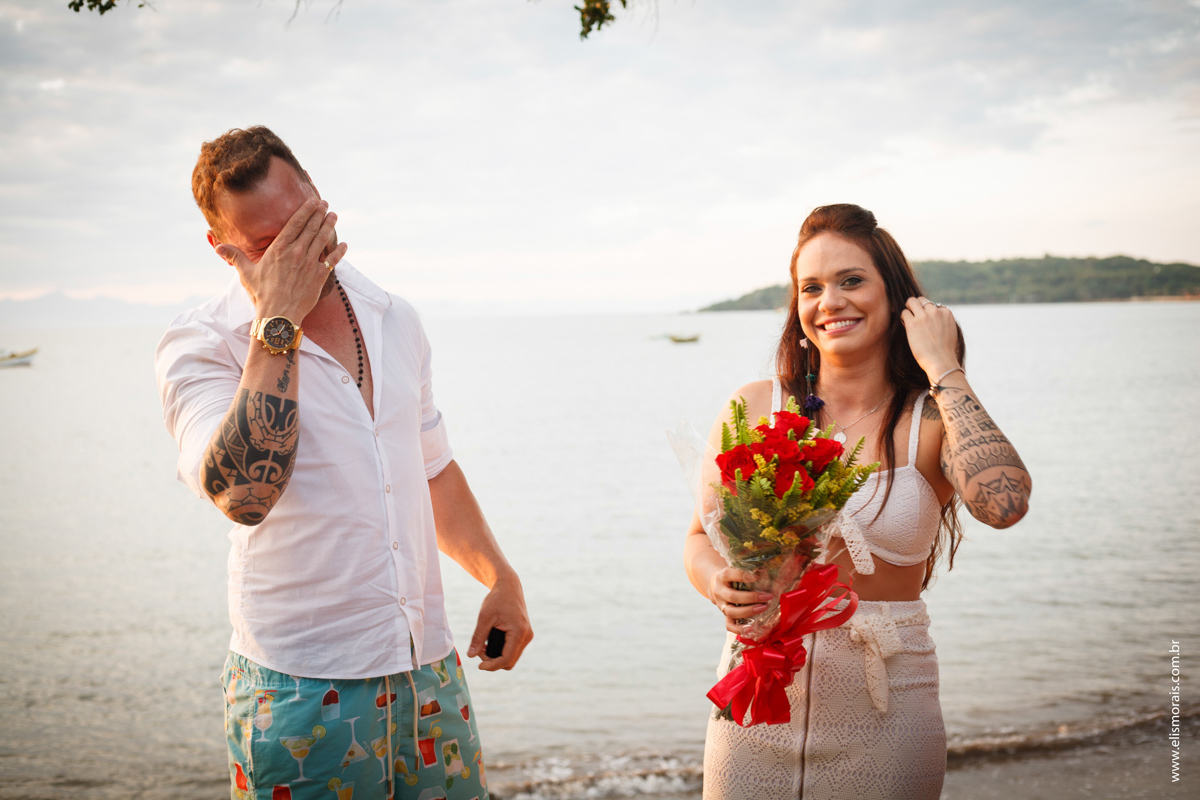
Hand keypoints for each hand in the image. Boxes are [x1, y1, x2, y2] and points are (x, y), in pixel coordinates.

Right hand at [215, 198, 348, 320]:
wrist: (278, 315)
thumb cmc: (261, 294)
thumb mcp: (246, 273)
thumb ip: (235, 256)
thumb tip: (217, 246)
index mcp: (279, 249)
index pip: (295, 224)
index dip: (306, 210)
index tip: (313, 201)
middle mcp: (296, 253)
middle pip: (311, 228)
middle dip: (319, 214)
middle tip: (325, 204)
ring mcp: (309, 264)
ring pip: (322, 240)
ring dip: (328, 226)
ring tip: (333, 216)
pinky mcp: (319, 277)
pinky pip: (332, 261)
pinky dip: (339, 252)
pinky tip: (344, 244)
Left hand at [467, 573, 532, 670]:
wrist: (508, 586)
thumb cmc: (497, 599)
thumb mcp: (484, 617)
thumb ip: (478, 637)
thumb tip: (470, 656)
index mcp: (519, 632)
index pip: (506, 659)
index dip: (492, 666)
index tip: (479, 666)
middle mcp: (526, 636)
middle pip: (510, 661)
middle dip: (493, 662)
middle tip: (479, 651)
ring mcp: (527, 636)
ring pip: (512, 658)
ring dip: (497, 657)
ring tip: (482, 648)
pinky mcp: (524, 634)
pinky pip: (513, 650)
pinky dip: (502, 652)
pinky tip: (489, 644)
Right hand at [709, 567, 771, 633]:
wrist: (716, 586)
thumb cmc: (732, 577)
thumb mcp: (735, 569)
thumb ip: (747, 571)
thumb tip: (767, 571)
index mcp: (722, 577)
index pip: (730, 575)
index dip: (743, 576)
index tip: (758, 577)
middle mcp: (719, 592)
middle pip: (733, 596)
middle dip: (752, 597)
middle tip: (768, 596)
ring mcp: (721, 605)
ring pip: (731, 612)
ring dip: (749, 611)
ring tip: (763, 608)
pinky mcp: (725, 615)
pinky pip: (729, 625)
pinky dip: (740, 629)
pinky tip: (751, 628)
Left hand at [899, 296, 959, 378]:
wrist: (941, 361)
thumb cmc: (945, 351)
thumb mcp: (950, 332)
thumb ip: (943, 322)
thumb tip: (935, 319)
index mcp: (946, 313)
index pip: (934, 305)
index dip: (927, 313)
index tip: (925, 321)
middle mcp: (935, 312)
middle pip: (922, 300)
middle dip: (917, 306)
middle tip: (914, 316)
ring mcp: (924, 316)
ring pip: (912, 301)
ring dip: (908, 308)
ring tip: (908, 318)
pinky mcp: (913, 323)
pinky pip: (904, 313)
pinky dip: (903, 318)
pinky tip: (906, 326)